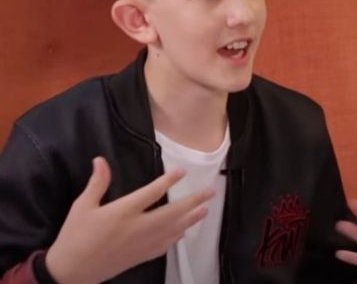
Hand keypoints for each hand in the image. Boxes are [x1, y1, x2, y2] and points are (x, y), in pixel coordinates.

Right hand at [45, 157, 214, 283]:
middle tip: (210, 192)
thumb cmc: (75, 236)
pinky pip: (165, 246)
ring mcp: (142, 243)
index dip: (168, 181)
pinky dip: (177, 237)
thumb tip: (100, 160)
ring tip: (206, 210)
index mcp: (123, 212)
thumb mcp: (82, 207)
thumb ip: (97, 183)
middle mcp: (138, 227)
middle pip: (172, 212)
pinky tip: (184, 231)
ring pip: (173, 229)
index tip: (182, 172)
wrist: (71, 271)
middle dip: (193, 201)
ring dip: (191, 219)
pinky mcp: (141, 256)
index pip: (151, 193)